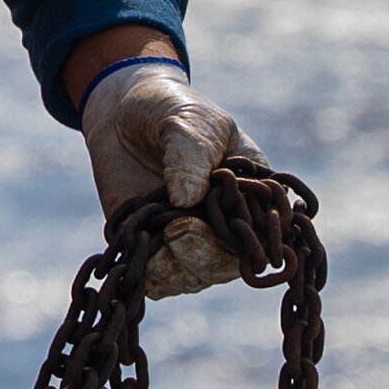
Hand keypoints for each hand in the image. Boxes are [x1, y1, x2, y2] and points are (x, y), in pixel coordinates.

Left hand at [79, 63, 268, 298]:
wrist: (123, 110)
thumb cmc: (170, 109)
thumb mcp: (188, 123)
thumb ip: (191, 158)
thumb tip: (185, 201)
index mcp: (251, 195)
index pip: (265, 232)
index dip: (254, 238)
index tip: (230, 222)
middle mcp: (224, 224)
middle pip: (229, 264)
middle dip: (207, 253)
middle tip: (179, 226)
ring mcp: (188, 238)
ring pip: (194, 276)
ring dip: (177, 260)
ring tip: (158, 225)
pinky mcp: (152, 246)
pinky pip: (156, 278)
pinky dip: (148, 267)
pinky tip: (138, 236)